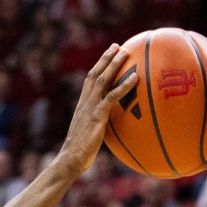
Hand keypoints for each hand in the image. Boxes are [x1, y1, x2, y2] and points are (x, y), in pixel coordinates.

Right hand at [57, 44, 137, 175]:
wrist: (70, 160)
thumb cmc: (80, 154)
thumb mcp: (90, 135)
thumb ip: (99, 126)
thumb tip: (111, 128)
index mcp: (82, 106)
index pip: (89, 80)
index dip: (98, 66)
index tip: (108, 55)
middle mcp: (85, 103)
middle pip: (95, 74)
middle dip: (106, 58)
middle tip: (118, 46)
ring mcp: (90, 108)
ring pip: (102, 80)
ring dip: (114, 65)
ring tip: (126, 53)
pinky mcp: (97, 116)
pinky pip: (112, 97)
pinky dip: (124, 86)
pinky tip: (136, 78)